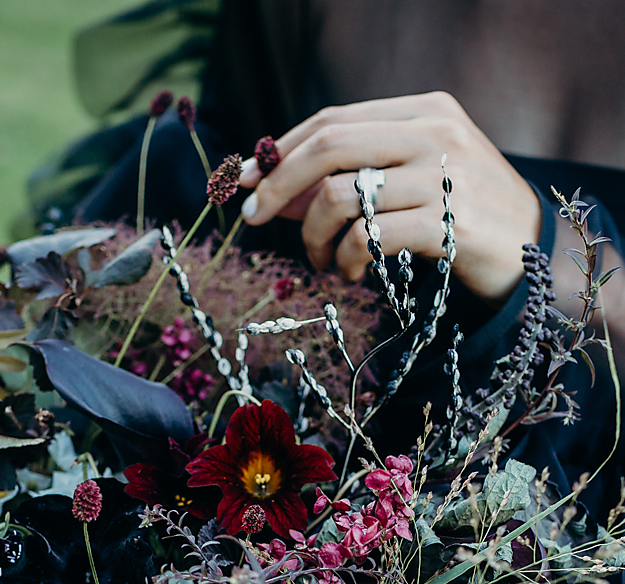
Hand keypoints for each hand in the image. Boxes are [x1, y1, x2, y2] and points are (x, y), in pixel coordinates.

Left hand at [238, 92, 541, 302]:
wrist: (535, 255)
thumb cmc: (464, 219)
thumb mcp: (414, 183)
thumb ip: (356, 177)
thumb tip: (277, 192)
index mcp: (423, 111)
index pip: (333, 120)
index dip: (281, 150)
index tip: (247, 181)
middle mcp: (433, 133)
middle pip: (328, 146)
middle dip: (278, 185)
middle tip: (254, 219)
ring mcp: (442, 176)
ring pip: (340, 195)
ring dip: (314, 237)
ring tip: (324, 262)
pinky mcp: (447, 223)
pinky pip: (367, 238)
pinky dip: (346, 260)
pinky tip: (351, 274)